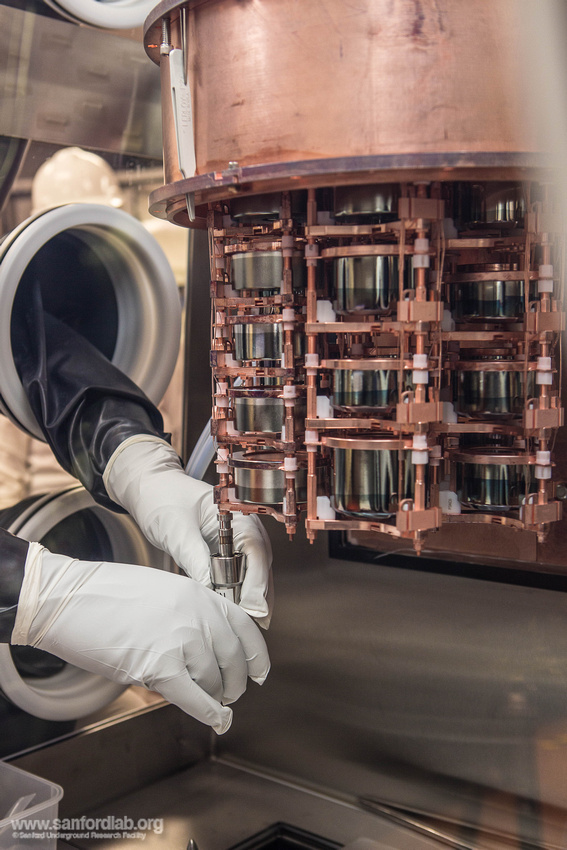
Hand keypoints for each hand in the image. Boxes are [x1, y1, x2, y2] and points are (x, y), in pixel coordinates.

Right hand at [12, 543, 269, 733]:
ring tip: (210, 701)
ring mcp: (180, 640)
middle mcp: (196, 615)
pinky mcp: (159, 667)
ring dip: (215, 696)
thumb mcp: (160, 590)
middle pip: (232, 658)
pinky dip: (209, 714)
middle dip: (235, 682)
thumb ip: (188, 612)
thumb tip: (208, 645)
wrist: (67, 599)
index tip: (260, 671)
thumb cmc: (105, 595)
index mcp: (197, 593)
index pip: (244, 626)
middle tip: (231, 693)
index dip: (256, 655)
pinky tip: (217, 721)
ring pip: (213, 681)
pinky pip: (195, 698)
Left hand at [104, 438, 272, 626]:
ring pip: (253, 574)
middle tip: (252, 625)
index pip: (256, 550)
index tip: (253, 609)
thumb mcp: (177, 530)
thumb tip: (209, 591)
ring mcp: (238, 540)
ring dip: (249, 597)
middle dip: (257, 596)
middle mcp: (244, 527)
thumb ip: (195, 559)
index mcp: (237, 513)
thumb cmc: (163, 498)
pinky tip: (232, 611)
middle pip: (261, 565)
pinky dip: (236, 593)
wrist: (150, 487)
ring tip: (243, 624)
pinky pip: (239, 575)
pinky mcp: (227, 552)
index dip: (257, 583)